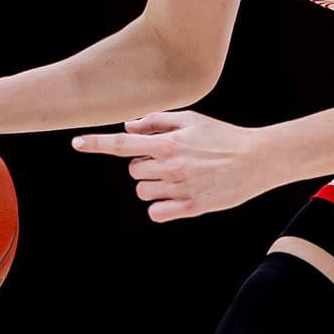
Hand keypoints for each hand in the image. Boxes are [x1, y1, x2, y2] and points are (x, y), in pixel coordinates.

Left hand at [73, 112, 276, 222]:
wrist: (257, 160)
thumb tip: (128, 126)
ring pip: (143, 192)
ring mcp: (181, 188)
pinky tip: (177, 196)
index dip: (96, 144)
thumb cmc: (223, 137)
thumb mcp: (192, 120)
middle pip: (133, 172)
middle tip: (170, 161)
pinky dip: (161, 206)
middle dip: (145, 166)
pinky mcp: (192, 207)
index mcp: (168, 143)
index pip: (122, 144)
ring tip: (177, 177)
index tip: (76, 143)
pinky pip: (157, 212)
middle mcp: (171, 166)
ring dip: (153, 186)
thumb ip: (158, 122)